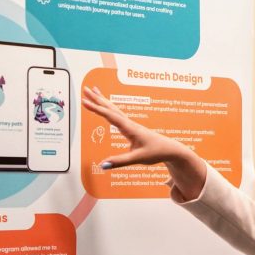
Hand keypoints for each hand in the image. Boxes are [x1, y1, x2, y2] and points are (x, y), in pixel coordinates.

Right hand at [81, 86, 206, 199]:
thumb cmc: (156, 152)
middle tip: (85, 89)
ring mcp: (131, 124)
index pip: (110, 116)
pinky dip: (110, 108)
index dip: (96, 109)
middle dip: (97, 99)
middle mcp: (130, 123)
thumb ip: (120, 161)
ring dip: (103, 101)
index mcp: (130, 128)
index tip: (84, 102)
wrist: (170, 149)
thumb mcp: (138, 158)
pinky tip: (106, 106)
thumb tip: (103, 164)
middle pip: (111, 108)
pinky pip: (118, 115)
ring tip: (94, 91)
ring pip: (114, 109)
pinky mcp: (132, 127)